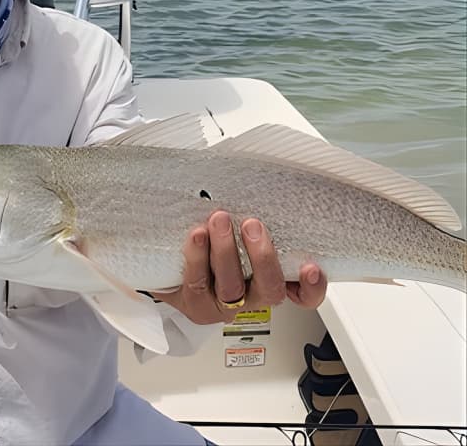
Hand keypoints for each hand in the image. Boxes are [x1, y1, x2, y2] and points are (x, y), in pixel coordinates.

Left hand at [156, 210, 326, 323]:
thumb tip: (260, 178)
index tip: (311, 267)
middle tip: (252, 225)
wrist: (170, 267)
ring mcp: (221, 303)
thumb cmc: (211, 244)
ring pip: (231, 286)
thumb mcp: (237, 230)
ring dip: (226, 251)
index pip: (302, 294)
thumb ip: (252, 218)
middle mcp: (249, 296)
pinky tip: (197, 236)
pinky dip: (197, 257)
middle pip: (269, 289)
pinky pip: (197, 283)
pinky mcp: (194, 302)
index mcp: (267, 280)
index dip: (312, 286)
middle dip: (262, 256)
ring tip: (219, 221)